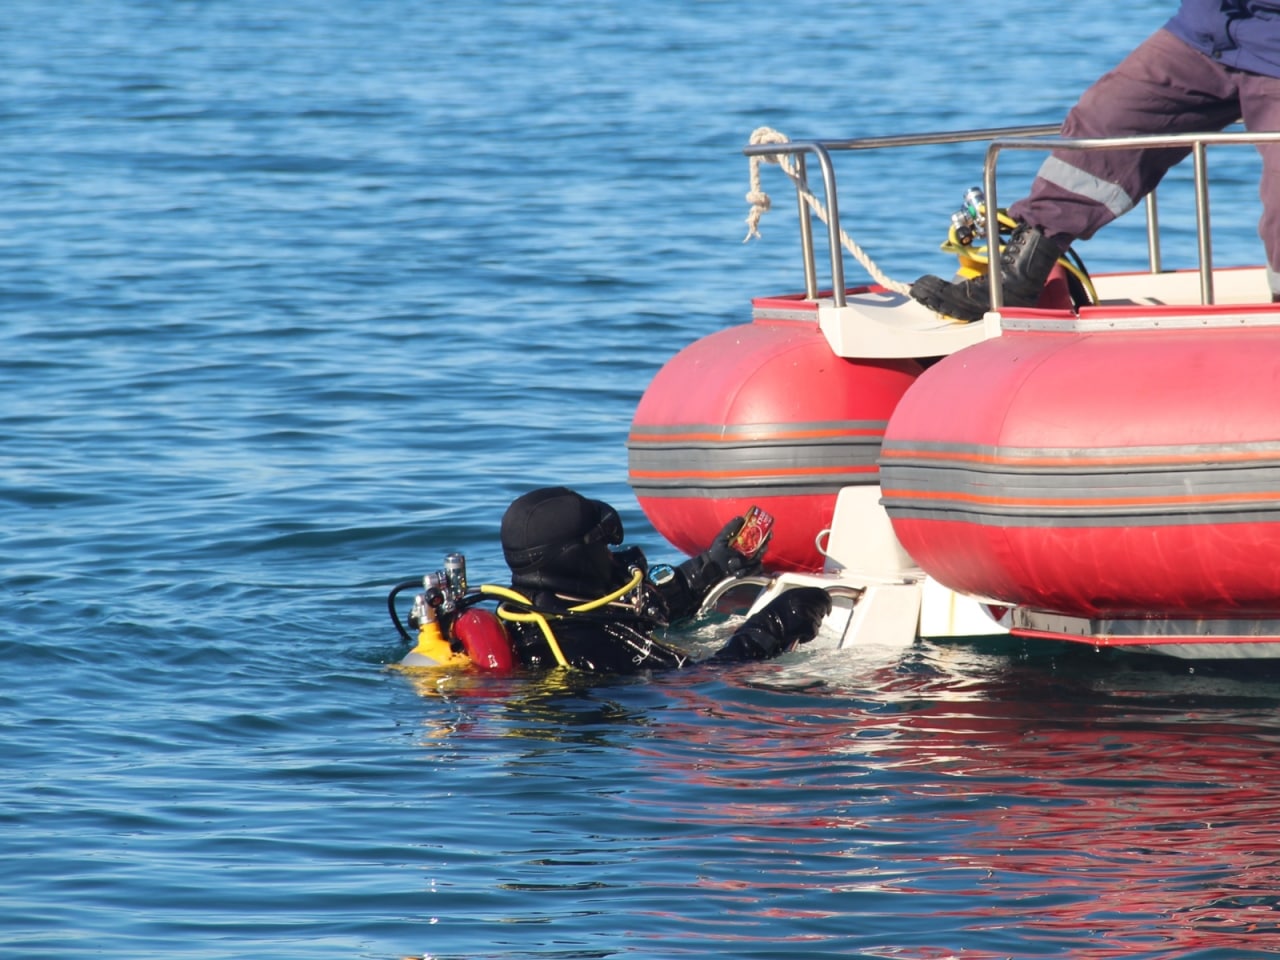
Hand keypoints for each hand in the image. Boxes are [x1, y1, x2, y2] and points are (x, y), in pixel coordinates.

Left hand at [705, 516, 765, 576]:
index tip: (769, 534)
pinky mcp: (747, 572)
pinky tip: (737, 572)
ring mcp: (750, 563)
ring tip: (737, 562)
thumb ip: (731, 528)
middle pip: (763, 549)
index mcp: (746, 542)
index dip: (766, 535)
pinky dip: (746, 573)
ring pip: (758, 562)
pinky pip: (752, 573)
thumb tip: (741, 517)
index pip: (760, 537)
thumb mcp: (722, 537)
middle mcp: (750, 552)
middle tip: (759, 549)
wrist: (712, 566)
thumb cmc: (717, 550)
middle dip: (762, 548)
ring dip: (751, 563)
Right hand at [711, 586, 831, 661]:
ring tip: (796, 630)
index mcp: (794, 593)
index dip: (826, 600)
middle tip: (812, 621)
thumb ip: (796, 603)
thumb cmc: (768, 623)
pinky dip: (807, 636)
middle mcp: (800, 600)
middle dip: (820, 613)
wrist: (760, 633)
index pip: (819, 593)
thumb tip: (814, 605)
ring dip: (811, 627)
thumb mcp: (782, 606)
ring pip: (818, 621)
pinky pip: (813, 631)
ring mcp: (804, 612)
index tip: (827, 608)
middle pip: (822, 605)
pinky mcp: (805, 624)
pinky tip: (796, 636)